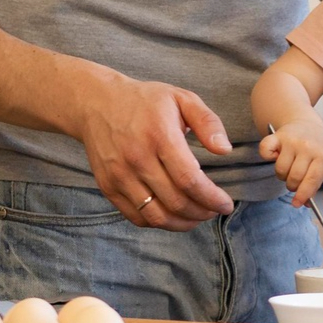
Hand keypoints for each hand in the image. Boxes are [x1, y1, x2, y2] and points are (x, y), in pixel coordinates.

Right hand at [74, 73, 235, 228]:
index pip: (189, 180)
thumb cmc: (146, 102)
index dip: (211, 198)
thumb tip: (225, 150)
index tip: (225, 204)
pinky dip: (159, 222)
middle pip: (176, 202)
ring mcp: (119, 175)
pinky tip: (173, 215)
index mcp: (159, 136)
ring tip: (197, 216)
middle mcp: (136, 158)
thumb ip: (208, 122)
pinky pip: (136, 216)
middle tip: (214, 210)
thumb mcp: (182, 98)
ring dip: (183, 223)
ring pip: (156, 215)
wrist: (96, 103)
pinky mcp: (107, 186)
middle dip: (202, 213)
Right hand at [260, 106, 322, 205]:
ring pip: (280, 170)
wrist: (308, 125)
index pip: (311, 180)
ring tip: (288, 168)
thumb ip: (314, 185)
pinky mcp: (277, 136)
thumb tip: (302, 203)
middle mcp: (307, 146)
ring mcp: (292, 140)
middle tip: (294, 182)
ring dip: (282, 175)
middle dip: (292, 186)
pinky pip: (265, 152)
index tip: (296, 204)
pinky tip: (276, 155)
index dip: (302, 195)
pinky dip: (267, 157)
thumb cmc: (317, 150)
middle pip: (294, 178)